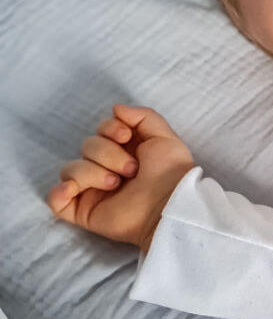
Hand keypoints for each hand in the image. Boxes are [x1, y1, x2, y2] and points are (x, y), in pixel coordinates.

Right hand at [47, 104, 194, 251]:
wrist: (169, 204)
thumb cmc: (171, 173)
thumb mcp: (164, 136)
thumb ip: (142, 116)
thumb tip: (115, 108)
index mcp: (124, 151)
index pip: (101, 130)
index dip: (110, 128)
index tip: (126, 137)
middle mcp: (107, 168)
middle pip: (87, 146)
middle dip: (109, 154)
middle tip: (132, 170)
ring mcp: (93, 189)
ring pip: (71, 169)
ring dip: (94, 173)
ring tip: (116, 185)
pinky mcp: (84, 210)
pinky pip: (56, 197)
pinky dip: (60, 192)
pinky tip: (74, 190)